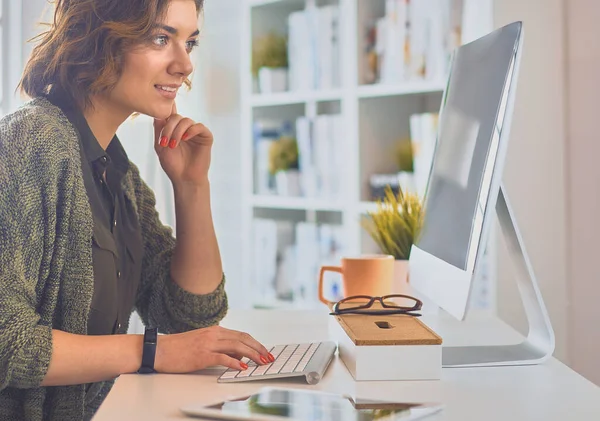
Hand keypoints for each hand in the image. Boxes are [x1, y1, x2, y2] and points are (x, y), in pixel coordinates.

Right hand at [153, 326, 274, 372]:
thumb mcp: (203, 343)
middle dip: (259, 348)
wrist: (159, 350)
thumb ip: (220, 347)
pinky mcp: (202, 355)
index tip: (265, 351)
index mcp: (215, 330)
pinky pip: (223, 357)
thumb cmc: (179, 349)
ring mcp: (208, 343)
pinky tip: (243, 367)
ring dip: (252, 354)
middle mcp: (214, 334)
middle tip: (269, 357)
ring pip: (237, 346)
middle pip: (243, 339)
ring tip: (261, 362)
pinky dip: (235, 362)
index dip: (256, 343)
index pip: (241, 335)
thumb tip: (238, 356)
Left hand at [154, 102, 213, 186]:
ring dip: (177, 131)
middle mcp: (185, 129)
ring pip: (187, 121)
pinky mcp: (206, 137)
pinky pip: (199, 126)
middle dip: (168, 128)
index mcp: (174, 130)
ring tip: (173, 145)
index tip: (161, 105)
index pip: (170, 114)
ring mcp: (196, 132)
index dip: (167, 109)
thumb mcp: (160, 145)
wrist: (184, 178)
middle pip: (176, 117)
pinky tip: (185, 138)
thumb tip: (158, 113)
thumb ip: (159, 129)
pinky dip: (191, 130)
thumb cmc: (172, 165)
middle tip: (165, 141)